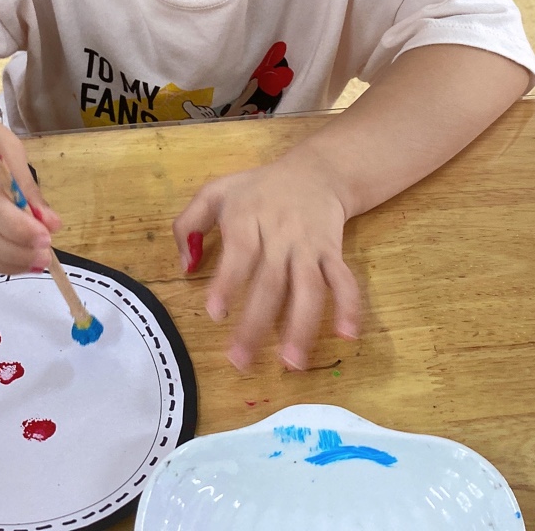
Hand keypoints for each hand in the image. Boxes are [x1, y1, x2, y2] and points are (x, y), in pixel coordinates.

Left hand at [174, 156, 359, 371]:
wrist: (316, 172)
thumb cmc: (257, 189)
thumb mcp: (215, 192)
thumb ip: (188, 225)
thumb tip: (186, 268)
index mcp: (248, 217)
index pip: (240, 251)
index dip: (228, 282)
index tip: (216, 313)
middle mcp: (280, 233)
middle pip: (271, 281)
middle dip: (257, 323)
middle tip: (241, 360)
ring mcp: (310, 245)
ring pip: (309, 287)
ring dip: (302, 326)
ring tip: (293, 362)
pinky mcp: (333, 253)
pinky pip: (344, 279)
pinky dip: (349, 306)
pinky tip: (346, 334)